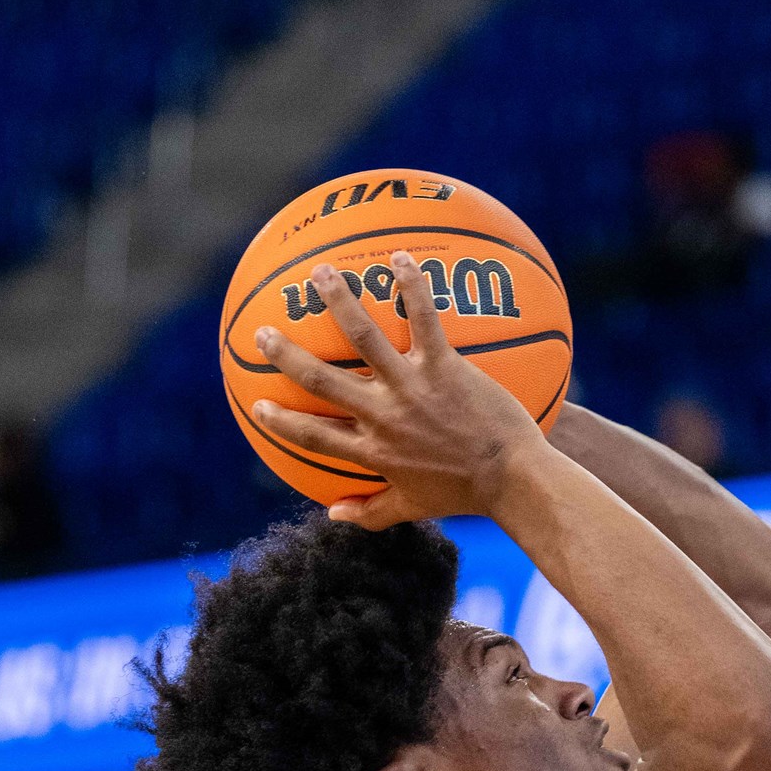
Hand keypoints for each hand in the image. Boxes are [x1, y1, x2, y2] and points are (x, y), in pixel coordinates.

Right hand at [252, 253, 544, 529]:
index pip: (313, 436)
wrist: (513, 480)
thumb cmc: (465, 495)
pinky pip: (423, 318)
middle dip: (286, 355)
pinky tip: (400, 256)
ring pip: (362, 336)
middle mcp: (383, 416)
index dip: (280, 422)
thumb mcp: (412, 508)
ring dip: (337, 300)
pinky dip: (411, 285)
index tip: (257, 407)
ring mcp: (411, 387)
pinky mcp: (444, 366)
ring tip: (320, 273)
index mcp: (372, 451)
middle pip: (320, 381)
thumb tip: (332, 514)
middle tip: (262, 333)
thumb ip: (370, 512)